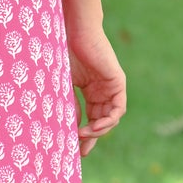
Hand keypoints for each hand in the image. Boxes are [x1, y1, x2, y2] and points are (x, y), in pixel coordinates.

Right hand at [67, 24, 125, 155]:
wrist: (74, 31)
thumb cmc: (63, 52)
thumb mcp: (63, 85)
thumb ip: (69, 105)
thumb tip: (70, 129)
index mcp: (89, 90)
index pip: (90, 118)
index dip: (84, 134)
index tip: (76, 150)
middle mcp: (102, 91)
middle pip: (101, 121)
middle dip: (92, 137)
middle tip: (82, 151)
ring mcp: (111, 87)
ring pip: (111, 117)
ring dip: (99, 130)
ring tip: (84, 136)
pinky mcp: (118, 83)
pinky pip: (118, 108)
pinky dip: (108, 120)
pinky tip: (96, 126)